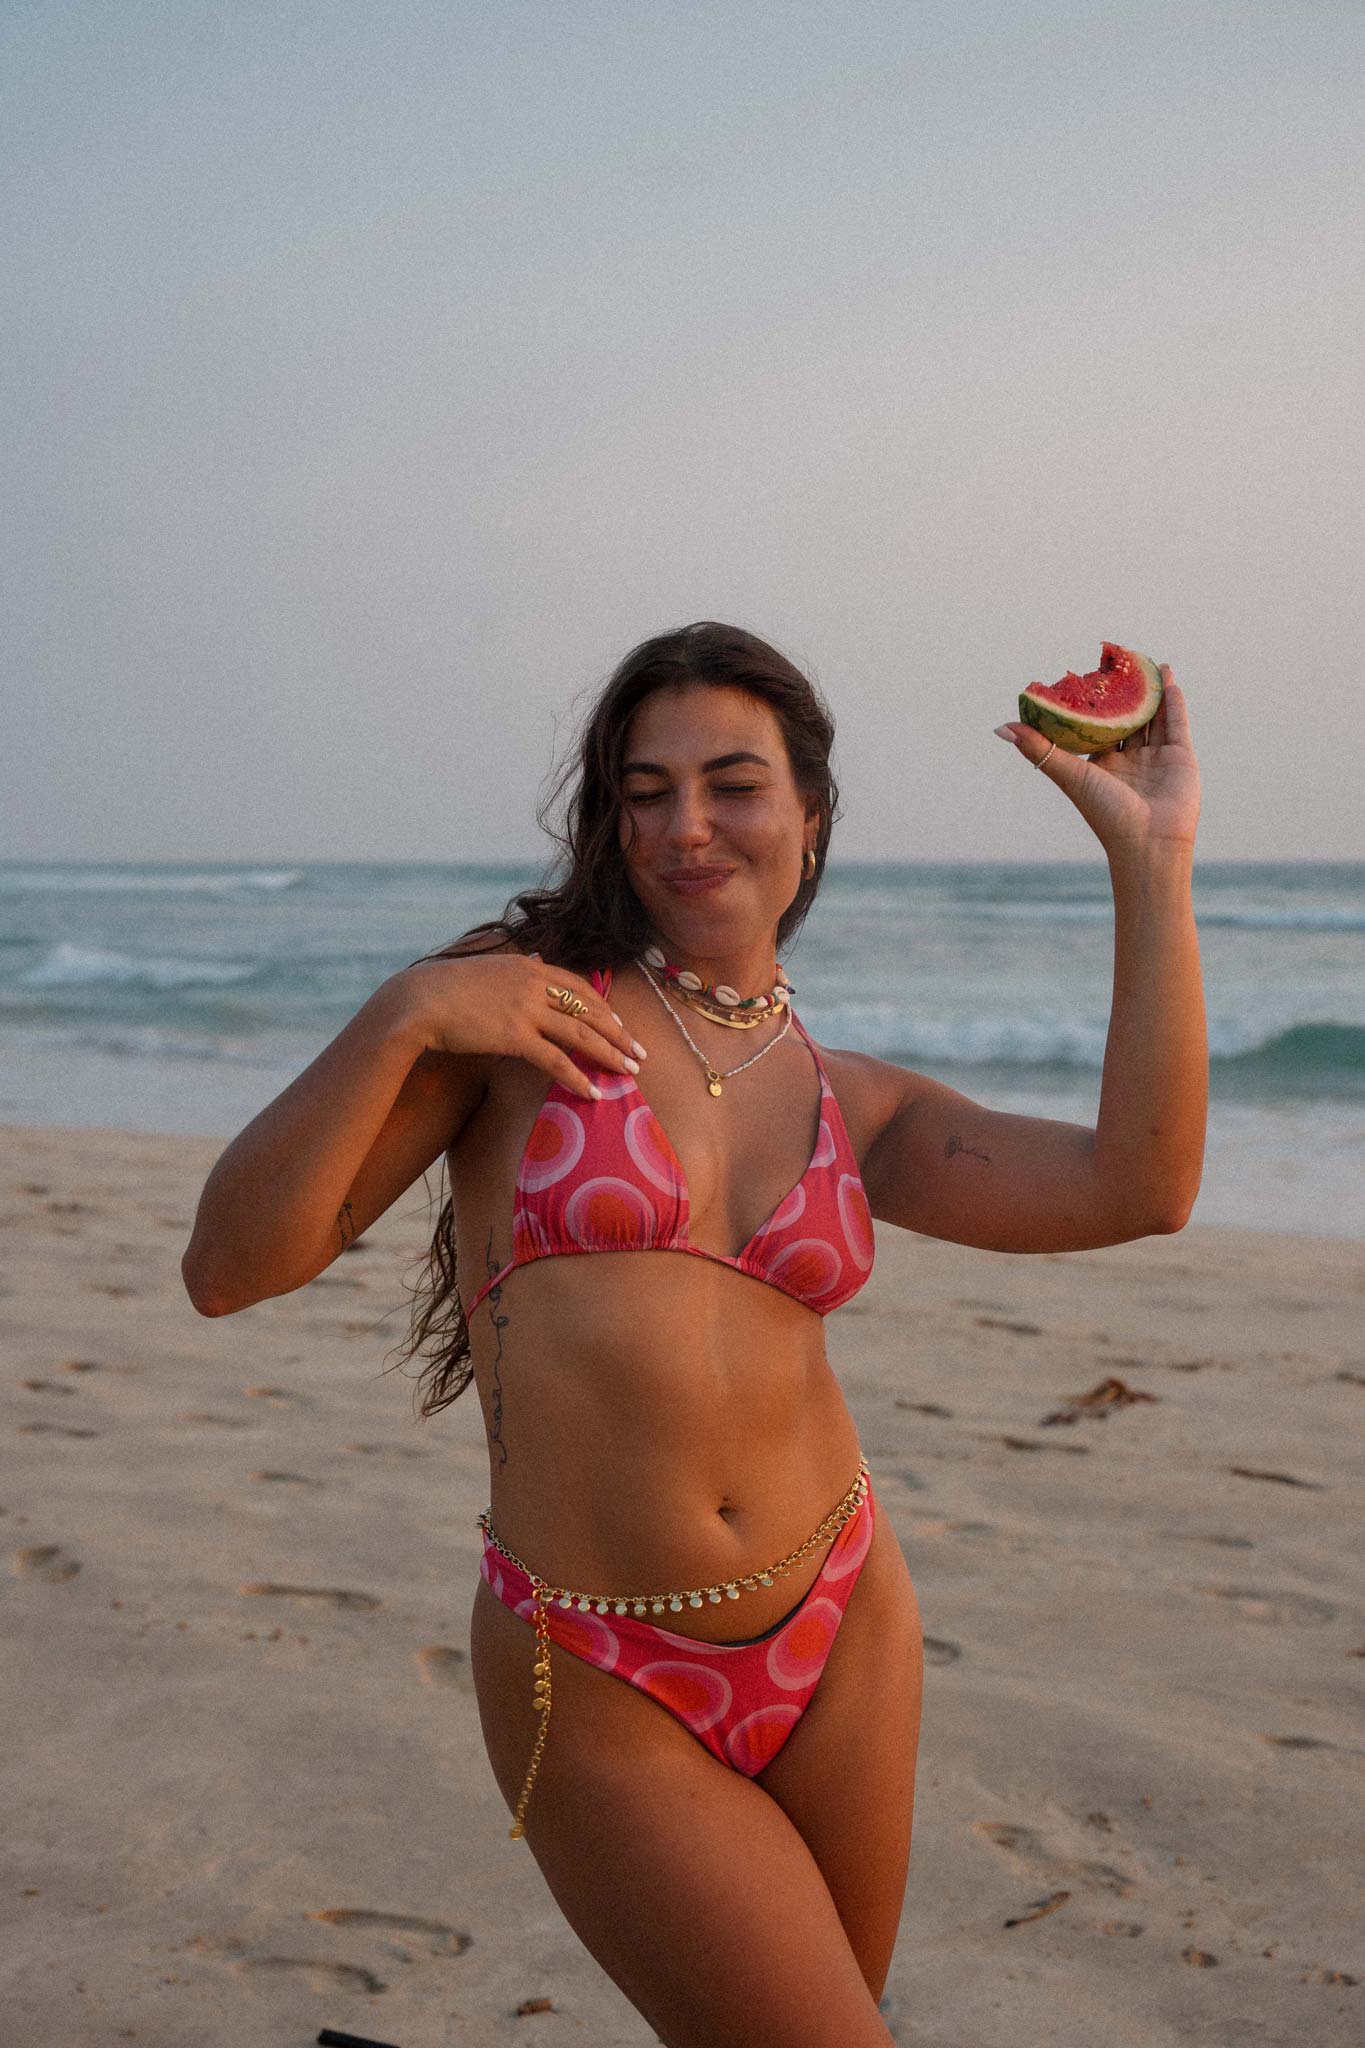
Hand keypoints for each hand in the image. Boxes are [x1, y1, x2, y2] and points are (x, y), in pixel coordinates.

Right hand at [393, 950, 645, 1102]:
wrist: (417, 1000)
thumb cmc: (446, 989)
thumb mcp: (488, 970)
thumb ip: (516, 972)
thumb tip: (535, 962)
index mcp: (529, 966)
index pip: (579, 986)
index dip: (604, 1007)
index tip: (620, 1024)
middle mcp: (534, 983)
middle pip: (589, 1009)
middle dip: (619, 1033)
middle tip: (640, 1053)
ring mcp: (526, 1009)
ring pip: (581, 1034)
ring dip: (610, 1055)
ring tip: (630, 1072)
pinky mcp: (514, 1035)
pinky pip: (555, 1059)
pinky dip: (577, 1077)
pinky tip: (592, 1092)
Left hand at [994, 668, 1200, 852]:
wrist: (1149, 843)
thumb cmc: (1105, 813)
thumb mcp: (1069, 775)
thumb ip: (1038, 749)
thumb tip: (1000, 727)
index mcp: (1100, 766)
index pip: (1096, 727)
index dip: (1094, 704)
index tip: (1087, 677)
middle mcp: (1127, 762)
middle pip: (1126, 719)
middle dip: (1126, 694)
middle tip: (1121, 665)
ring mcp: (1155, 759)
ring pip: (1153, 719)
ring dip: (1153, 693)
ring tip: (1151, 665)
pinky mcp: (1180, 759)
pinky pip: (1177, 725)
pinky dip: (1174, 704)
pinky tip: (1169, 680)